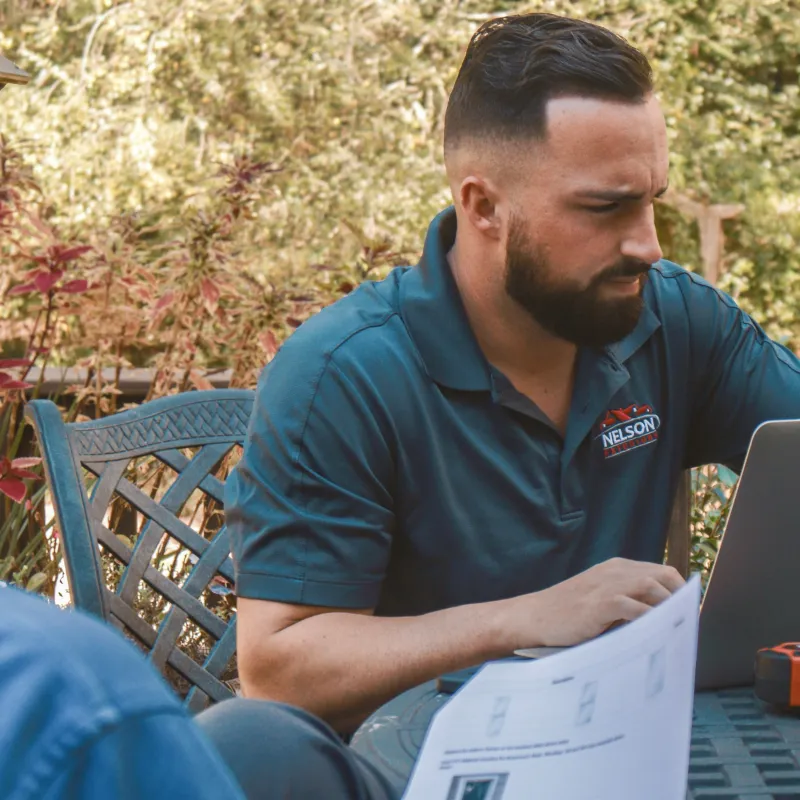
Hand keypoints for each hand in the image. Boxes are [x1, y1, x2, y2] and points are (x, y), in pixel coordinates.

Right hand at [506, 557, 684, 649]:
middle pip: (663, 575)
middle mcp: (615, 571)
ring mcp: (608, 585)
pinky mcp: (601, 603)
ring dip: (670, 608)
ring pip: (653, 587)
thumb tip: (660, 619)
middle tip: (691, 622)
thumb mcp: (599, 598)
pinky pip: (636, 608)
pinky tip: (657, 634)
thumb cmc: (566, 613)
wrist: (534, 616)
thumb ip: (626, 601)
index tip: (689, 612)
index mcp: (616, 568)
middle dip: (682, 598)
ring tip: (680, 628)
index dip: (679, 591)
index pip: (661, 571)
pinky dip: (650, 619)